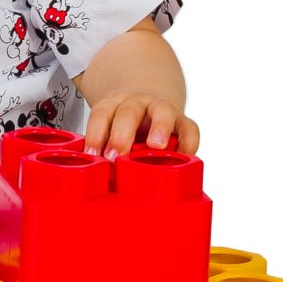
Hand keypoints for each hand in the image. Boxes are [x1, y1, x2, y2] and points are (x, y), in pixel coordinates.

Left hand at [82, 90, 199, 156]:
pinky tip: (183, 158)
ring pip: (162, 111)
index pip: (101, 114)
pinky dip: (188, 143)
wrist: (149, 108)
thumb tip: (96, 178)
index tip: (92, 155)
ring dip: (159, 127)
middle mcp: (138, 103)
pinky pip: (190, 129)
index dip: (95, 134)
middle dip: (121, 136)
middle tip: (114, 157)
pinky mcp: (183, 122)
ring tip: (155, 146)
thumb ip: (102, 148)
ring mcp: (163, 109)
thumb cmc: (124, 128)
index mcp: (114, 104)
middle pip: (129, 112)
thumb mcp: (107, 132)